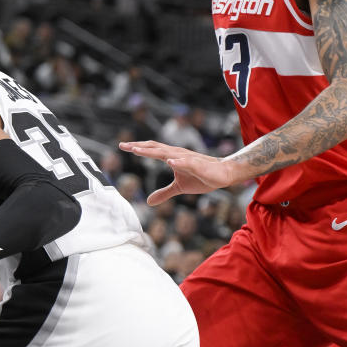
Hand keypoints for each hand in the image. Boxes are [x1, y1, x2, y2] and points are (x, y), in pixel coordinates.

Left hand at [119, 140, 239, 204]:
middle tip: (122, 145)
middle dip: (138, 146)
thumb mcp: (179, 188)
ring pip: (167, 153)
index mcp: (171, 157)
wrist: (223, 175)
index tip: (122, 146)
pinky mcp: (198, 165)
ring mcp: (187, 158)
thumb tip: (148, 201)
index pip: (151, 150)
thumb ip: (163, 193)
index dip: (137, 147)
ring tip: (136, 149)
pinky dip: (177, 161)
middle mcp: (177, 154)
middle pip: (154, 148)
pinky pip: (186, 162)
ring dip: (152, 151)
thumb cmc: (201, 177)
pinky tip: (169, 161)